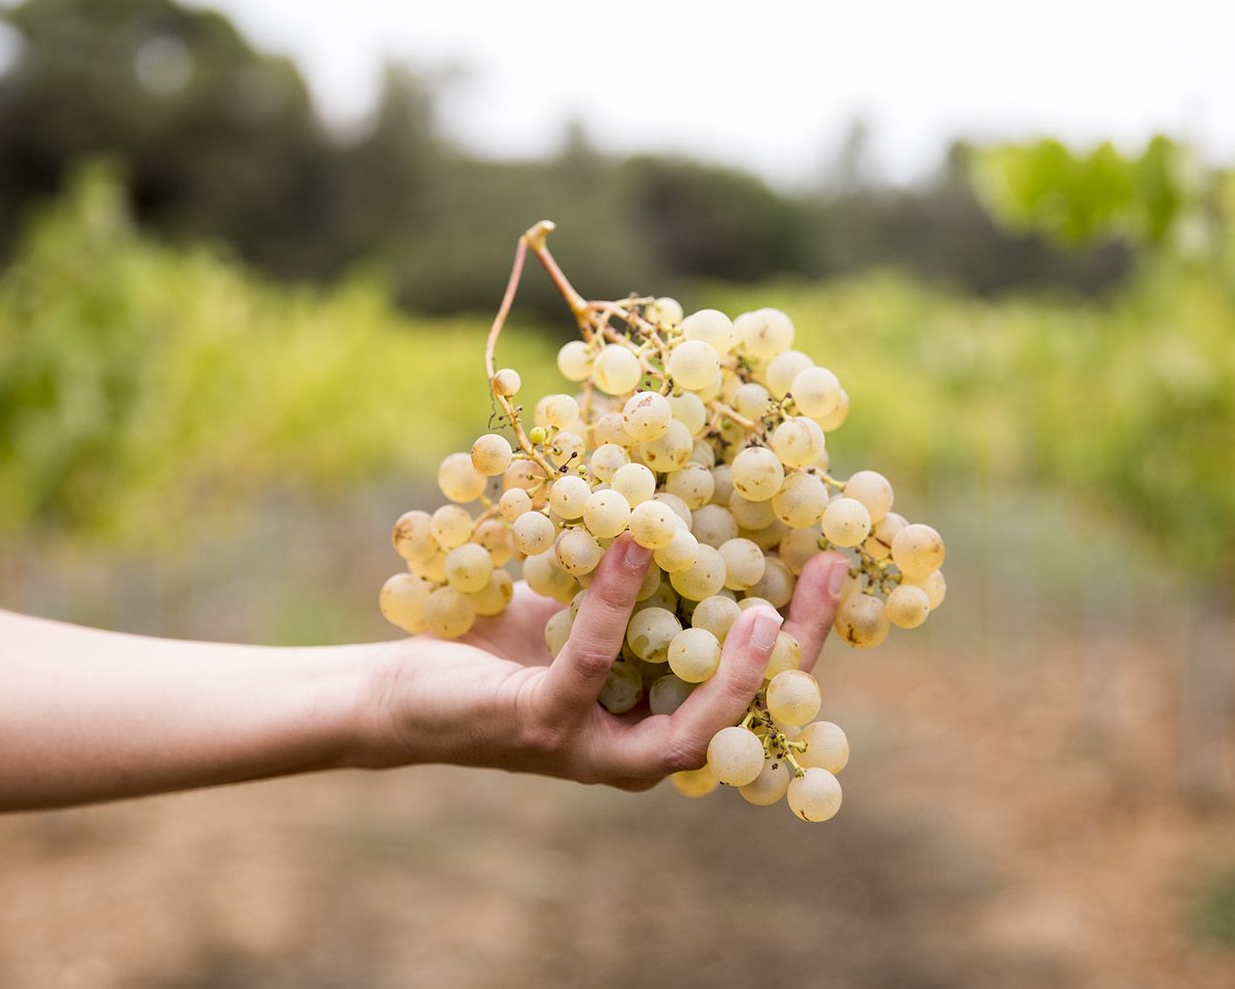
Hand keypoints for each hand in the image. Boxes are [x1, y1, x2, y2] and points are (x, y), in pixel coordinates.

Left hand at [353, 537, 848, 789]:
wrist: (398, 692)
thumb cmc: (498, 648)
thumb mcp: (584, 605)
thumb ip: (636, 577)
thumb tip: (686, 484)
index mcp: (657, 717)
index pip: (753, 687)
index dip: (805, 635)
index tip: (836, 562)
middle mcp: (638, 749)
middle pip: (743, 715)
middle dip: (795, 654)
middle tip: (828, 576)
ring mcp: (594, 748)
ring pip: (688, 727)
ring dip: (733, 671)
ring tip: (766, 610)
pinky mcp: (542, 726)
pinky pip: (593, 662)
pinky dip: (615, 602)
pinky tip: (632, 547)